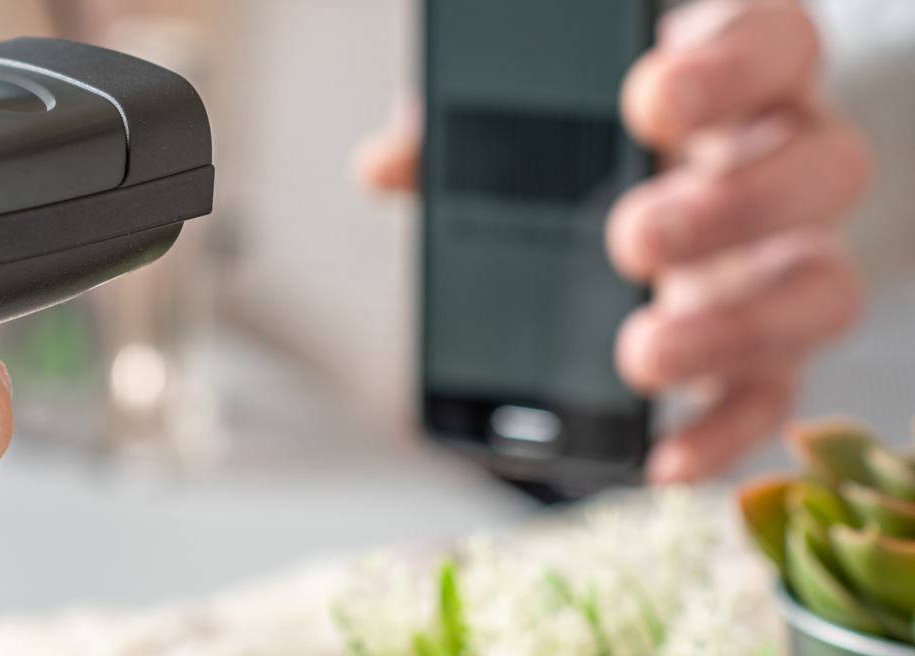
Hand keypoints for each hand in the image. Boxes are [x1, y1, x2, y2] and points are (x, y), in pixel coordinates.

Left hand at [357, 0, 871, 482]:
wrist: (626, 172)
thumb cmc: (588, 129)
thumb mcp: (535, 112)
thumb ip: (469, 128)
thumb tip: (386, 165)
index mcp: (737, 75)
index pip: (772, 44)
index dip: (729, 69)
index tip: (650, 102)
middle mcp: (782, 160)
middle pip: (819, 169)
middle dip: (727, 209)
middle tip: (630, 238)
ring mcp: (784, 254)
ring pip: (819, 286)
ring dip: (732, 328)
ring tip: (642, 355)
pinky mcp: (769, 341)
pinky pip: (775, 389)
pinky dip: (725, 431)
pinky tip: (663, 457)